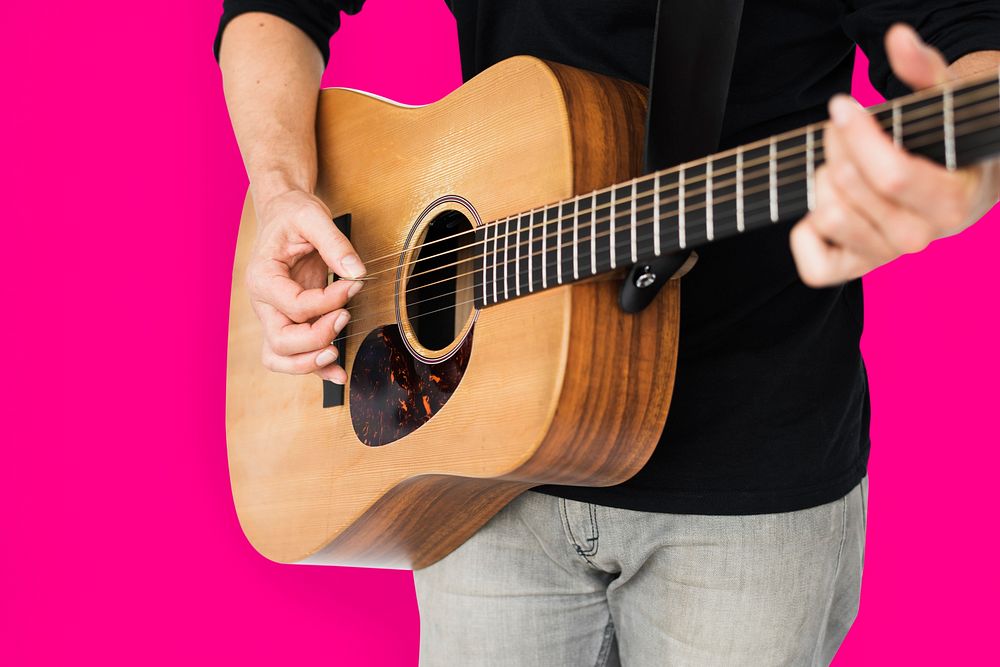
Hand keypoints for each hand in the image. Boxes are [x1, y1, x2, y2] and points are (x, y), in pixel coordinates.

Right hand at [246, 189, 365, 382]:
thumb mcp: (313, 217)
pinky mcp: (288, 321)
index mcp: (262, 277)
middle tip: (346, 316)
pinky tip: (338, 373)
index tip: (355, 284)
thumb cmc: (293, 214)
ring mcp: (273, 315)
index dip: (329, 302)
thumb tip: (356, 272)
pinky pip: (293, 355)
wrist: (284, 213)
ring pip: (279, 357)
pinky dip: (314, 369)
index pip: (295, 306)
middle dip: (318, 337)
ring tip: (337, 357)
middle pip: (282, 340)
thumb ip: (334, 243)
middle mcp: (263, 302)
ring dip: (309, 363)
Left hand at [790, 24, 999, 286]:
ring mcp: (886, 256)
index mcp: (951, 201)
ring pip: (828, 219)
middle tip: (843, 126)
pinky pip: (814, 269)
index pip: (891, 176)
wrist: (956, 187)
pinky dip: (805, 236)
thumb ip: (924, 68)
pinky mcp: (857, 269)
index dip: (858, 136)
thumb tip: (898, 39)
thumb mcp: (945, 98)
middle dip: (837, 145)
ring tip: (840, 163)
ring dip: (821, 181)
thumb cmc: (947, 138)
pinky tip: (824, 204)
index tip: (841, 105)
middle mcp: (920, 237)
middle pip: (851, 188)